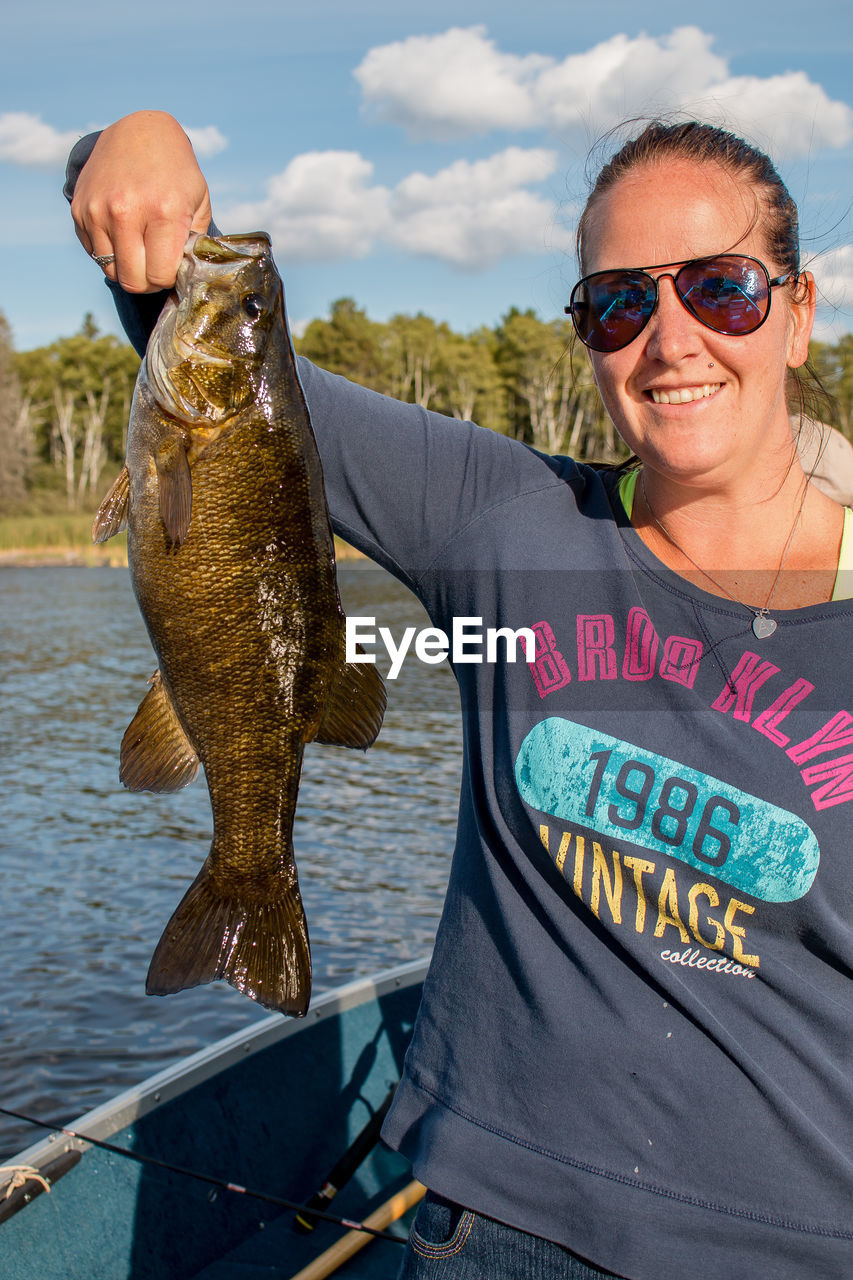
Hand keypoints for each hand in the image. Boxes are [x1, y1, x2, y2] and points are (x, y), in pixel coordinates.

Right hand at [71, 110, 212, 292]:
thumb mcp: (199, 202)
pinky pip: (94, 253)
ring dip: (127, 268)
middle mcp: (126, 211)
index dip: (167, 279)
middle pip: (132, 281)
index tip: (171, 267)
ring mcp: (98, 210)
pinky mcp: (79, 209)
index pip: (159, 276)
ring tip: (140, 248)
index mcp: (163, 211)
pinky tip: (123, 233)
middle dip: (147, 281)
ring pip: (111, 270)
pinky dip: (109, 252)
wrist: (139, 132)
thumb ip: (195, 245)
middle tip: (155, 265)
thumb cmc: (176, 173)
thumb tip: (185, 280)